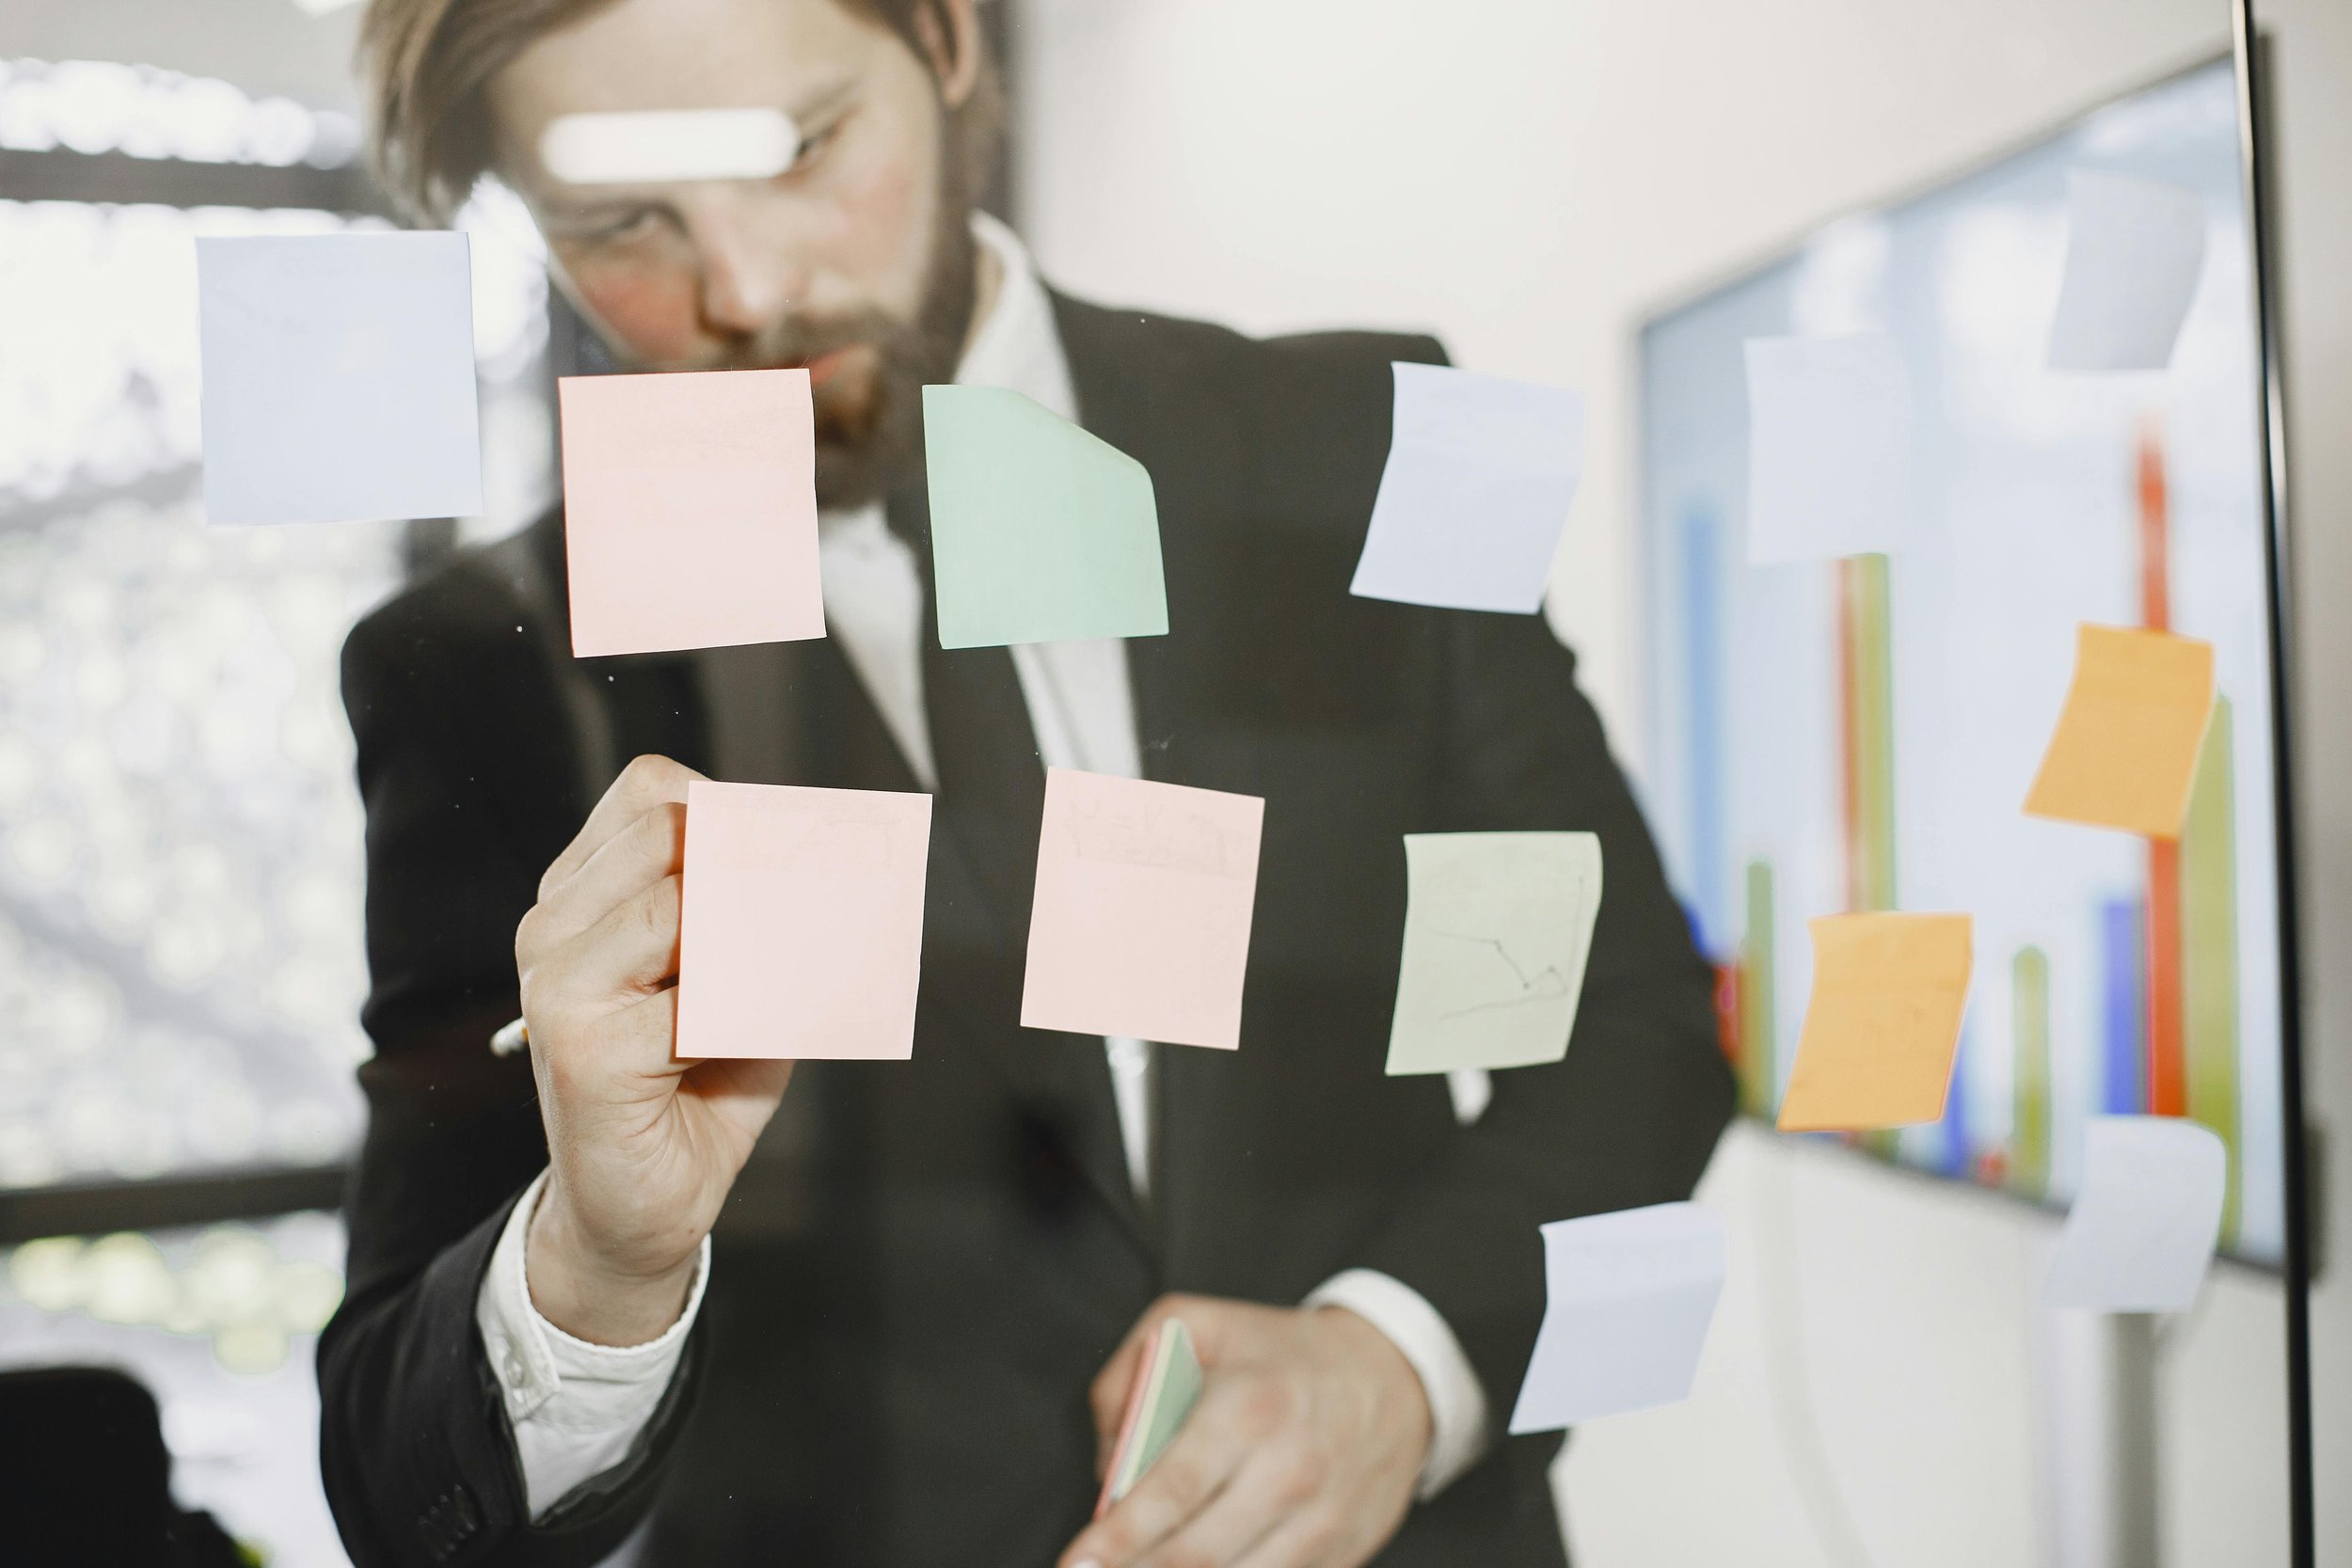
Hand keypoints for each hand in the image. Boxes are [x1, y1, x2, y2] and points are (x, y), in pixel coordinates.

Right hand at [513, 754, 793, 1344]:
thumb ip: (764, 913)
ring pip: (683, 903)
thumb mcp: (745, 977)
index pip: (654, 793)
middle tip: (802, 921)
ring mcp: (557, 983)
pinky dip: (751, 1016)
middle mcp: (553, 927)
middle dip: (754, 867)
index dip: (735, 812)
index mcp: (580, 895)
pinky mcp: (580, 1045)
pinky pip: (698, 998)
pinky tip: (741, 1049)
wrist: (642, 1208)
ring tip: (770, 995)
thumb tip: (828, 860)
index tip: (792, 856)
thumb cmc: (696, 1086)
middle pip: (668, 830)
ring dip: (756, 945)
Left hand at [1060, 1295, 1431, 1567]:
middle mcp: (1288, 1472)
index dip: (1116, 1538)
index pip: (1170, 1492)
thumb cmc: (1281, 1354)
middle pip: (1195, 1555)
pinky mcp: (1340, 1555)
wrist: (1397, 1377)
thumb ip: (1131, 1375)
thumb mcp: (1199, 1324)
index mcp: (1248, 1410)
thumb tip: (1109, 1464)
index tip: (1076, 1565)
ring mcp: (1320, 1522)